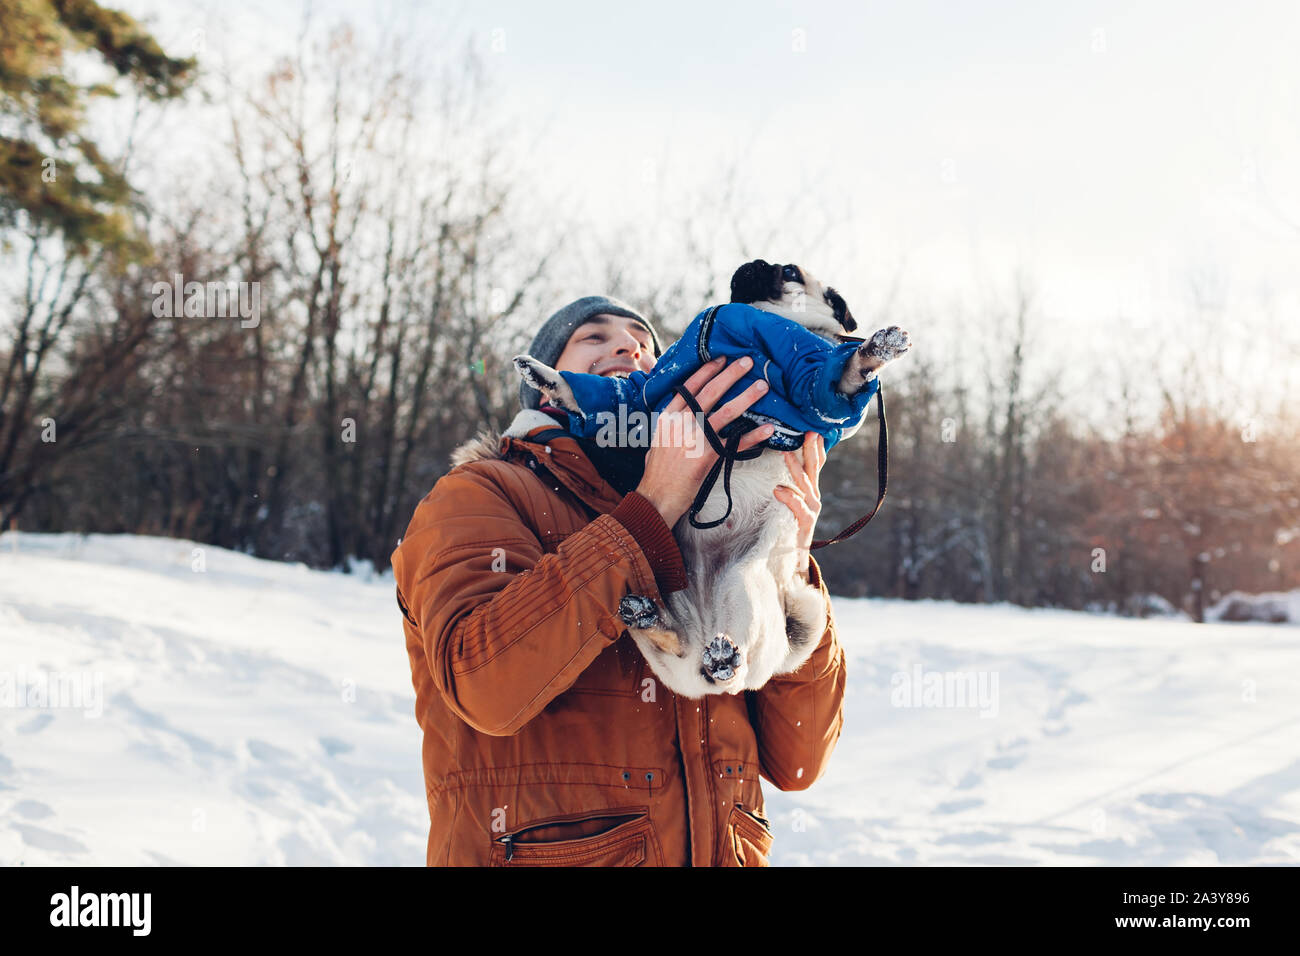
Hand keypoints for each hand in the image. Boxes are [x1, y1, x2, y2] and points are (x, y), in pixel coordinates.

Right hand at [635, 356, 774, 526]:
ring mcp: (696, 439)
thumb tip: (684, 408)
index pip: (689, 386)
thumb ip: (672, 421)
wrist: (657, 496)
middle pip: (710, 392)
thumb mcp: (658, 438)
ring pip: (727, 412)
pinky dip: (754, 436)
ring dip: (747, 397)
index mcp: (668, 417)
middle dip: (731, 375)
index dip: (707, 371)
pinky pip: (737, 443)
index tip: (721, 358)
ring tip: (763, 386)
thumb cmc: (657, 470)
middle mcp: (682, 423)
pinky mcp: (709, 456)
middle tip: (747, 361)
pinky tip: (768, 428)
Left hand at [773, 431, 824, 576]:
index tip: (814, 430)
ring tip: (786, 452)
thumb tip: (779, 463)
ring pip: (804, 485)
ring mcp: (811, 511)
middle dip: (811, 451)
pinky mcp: (804, 524)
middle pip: (813, 470)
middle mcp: (813, 498)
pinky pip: (797, 508)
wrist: (793, 560)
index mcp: (809, 491)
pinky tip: (778, 489)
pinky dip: (789, 498)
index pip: (815, 465)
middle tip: (807, 432)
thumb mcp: (790, 505)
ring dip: (795, 468)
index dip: (816, 448)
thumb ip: (789, 486)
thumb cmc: (787, 528)